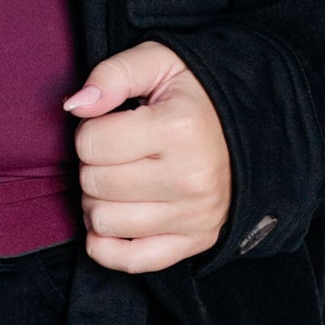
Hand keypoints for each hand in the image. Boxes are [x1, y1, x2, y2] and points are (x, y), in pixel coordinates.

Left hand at [64, 43, 232, 273]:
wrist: (250, 129)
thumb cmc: (194, 95)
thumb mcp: (159, 63)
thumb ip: (113, 75)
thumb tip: (74, 105)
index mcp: (180, 128)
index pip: (90, 143)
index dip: (90, 131)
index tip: (114, 126)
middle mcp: (191, 177)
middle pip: (94, 183)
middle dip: (93, 166)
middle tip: (117, 155)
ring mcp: (195, 215)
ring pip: (103, 222)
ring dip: (98, 203)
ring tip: (119, 182)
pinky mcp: (196, 242)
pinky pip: (131, 261)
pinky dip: (108, 247)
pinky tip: (111, 224)